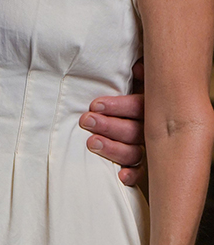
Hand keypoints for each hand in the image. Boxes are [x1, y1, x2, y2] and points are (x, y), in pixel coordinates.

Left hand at [80, 60, 144, 186]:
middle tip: (87, 120)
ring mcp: (150, 148)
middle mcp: (153, 128)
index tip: (95, 105)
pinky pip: (142, 173)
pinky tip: (121, 176)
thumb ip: (142, 73)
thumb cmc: (137, 90)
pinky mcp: (145, 165)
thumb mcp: (141, 80)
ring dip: (112, 148)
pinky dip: (133, 175)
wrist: (156, 112)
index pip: (139, 107)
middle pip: (135, 131)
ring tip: (91, 142)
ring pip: (134, 152)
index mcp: (153, 105)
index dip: (118, 106)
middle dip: (109, 126)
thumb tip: (137, 68)